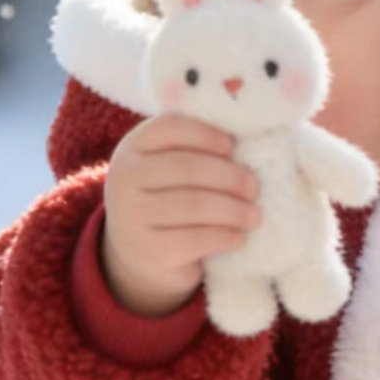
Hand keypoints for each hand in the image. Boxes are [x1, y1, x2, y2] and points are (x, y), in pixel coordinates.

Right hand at [103, 115, 259, 316]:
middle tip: (254, 187)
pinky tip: (239, 236)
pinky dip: (223, 236)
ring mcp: (132, 215)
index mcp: (135, 147)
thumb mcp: (173, 167)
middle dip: (229, 177)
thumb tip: (249, 137)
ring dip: (233, 210)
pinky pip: (194, 239)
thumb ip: (199, 149)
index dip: (205, 134)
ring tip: (254, 215)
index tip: (232, 145)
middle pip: (186, 167)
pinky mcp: (149, 249)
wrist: (141, 251)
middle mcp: (125, 177)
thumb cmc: (170, 197)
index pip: (170, 128)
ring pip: (192, 205)